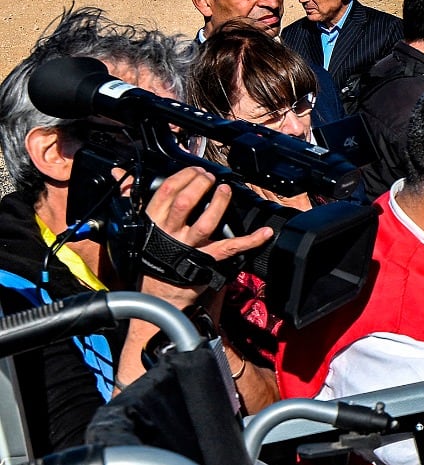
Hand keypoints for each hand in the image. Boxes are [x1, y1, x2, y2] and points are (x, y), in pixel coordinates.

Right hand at [136, 167, 272, 310]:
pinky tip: (265, 232)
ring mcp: (189, 247)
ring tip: (225, 190)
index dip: (184, 176)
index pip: (167, 191)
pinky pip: (231, 247)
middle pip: (186, 202)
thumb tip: (118, 175)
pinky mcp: (207, 260)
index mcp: (153, 221)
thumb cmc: (152, 257)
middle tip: (210, 179)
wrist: (159, 294)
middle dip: (201, 185)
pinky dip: (251, 240)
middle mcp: (170, 232)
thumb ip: (132, 198)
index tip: (195, 171)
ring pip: (206, 221)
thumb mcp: (138, 226)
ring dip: (219, 203)